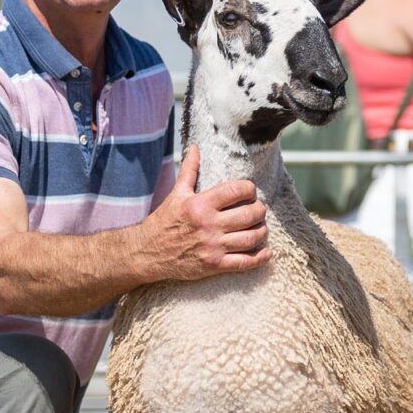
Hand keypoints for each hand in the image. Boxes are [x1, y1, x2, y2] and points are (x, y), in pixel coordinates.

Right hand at [145, 146, 270, 280]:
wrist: (147, 252)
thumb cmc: (163, 222)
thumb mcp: (176, 194)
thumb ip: (190, 171)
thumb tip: (195, 148)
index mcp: (200, 204)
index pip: (237, 191)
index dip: (250, 189)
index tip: (250, 191)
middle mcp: (208, 225)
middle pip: (250, 214)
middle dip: (260, 210)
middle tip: (259, 209)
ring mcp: (213, 246)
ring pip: (251, 238)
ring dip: (262, 231)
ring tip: (260, 227)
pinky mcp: (214, 265)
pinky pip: (245, 262)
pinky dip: (260, 257)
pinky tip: (265, 252)